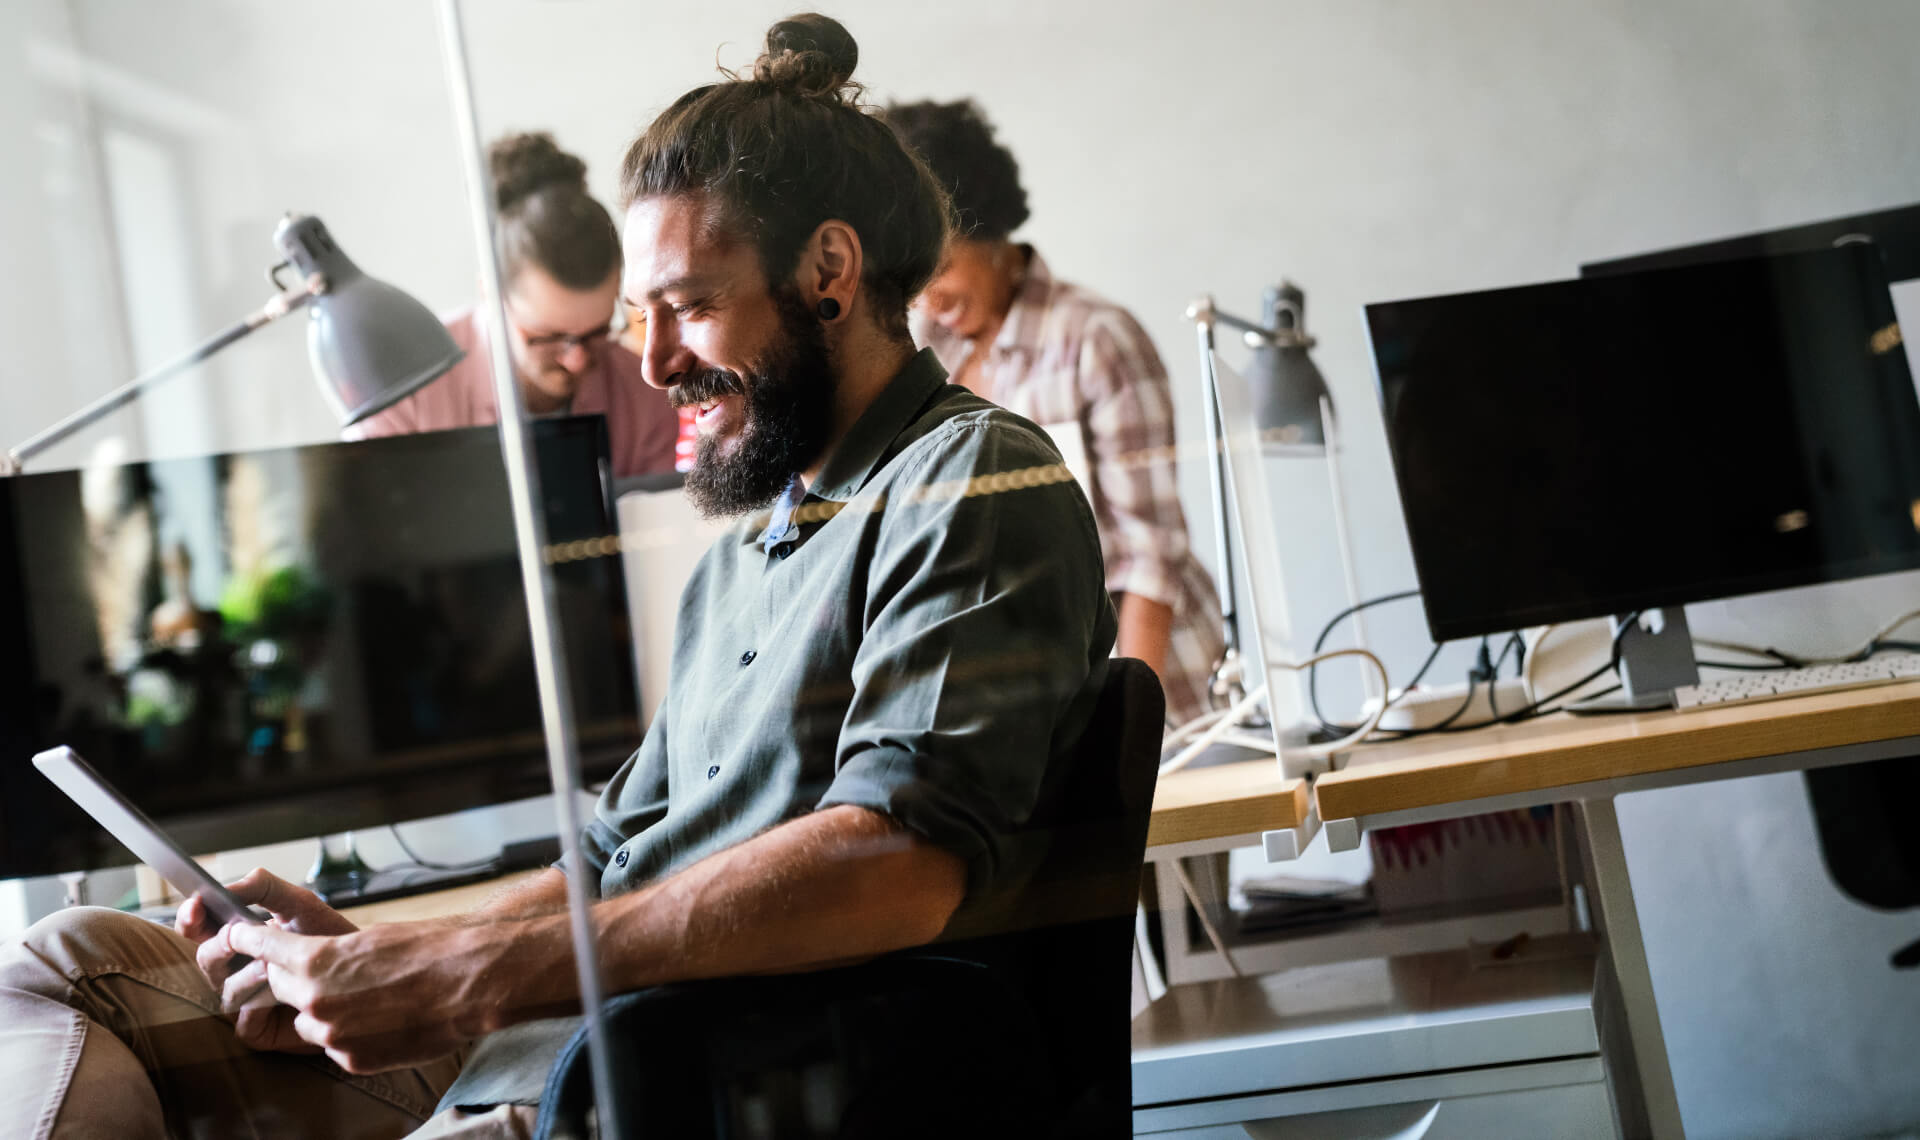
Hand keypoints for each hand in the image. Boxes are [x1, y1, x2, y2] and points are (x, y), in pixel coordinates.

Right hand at [176, 868, 357, 1052]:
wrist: (359, 972)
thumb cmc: (328, 937)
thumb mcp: (298, 903)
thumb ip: (263, 888)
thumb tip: (225, 888)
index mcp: (237, 940)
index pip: (198, 929)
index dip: (190, 918)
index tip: (197, 905)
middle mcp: (234, 971)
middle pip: (205, 958)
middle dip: (220, 944)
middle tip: (237, 934)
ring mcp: (243, 1001)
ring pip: (225, 988)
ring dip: (248, 972)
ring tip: (274, 962)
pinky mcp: (258, 1031)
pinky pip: (243, 1022)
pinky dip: (260, 1005)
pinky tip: (281, 993)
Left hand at [224, 918, 530, 1073]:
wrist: (473, 980)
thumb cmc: (431, 948)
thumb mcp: (370, 936)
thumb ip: (330, 952)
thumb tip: (311, 962)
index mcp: (316, 960)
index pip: (261, 948)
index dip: (248, 941)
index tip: (237, 938)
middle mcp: (315, 1000)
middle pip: (280, 988)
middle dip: (296, 978)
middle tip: (328, 971)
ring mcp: (333, 1035)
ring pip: (309, 1021)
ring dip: (328, 1010)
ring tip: (373, 998)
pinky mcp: (353, 1060)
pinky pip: (337, 1045)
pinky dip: (354, 1033)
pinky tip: (386, 1018)